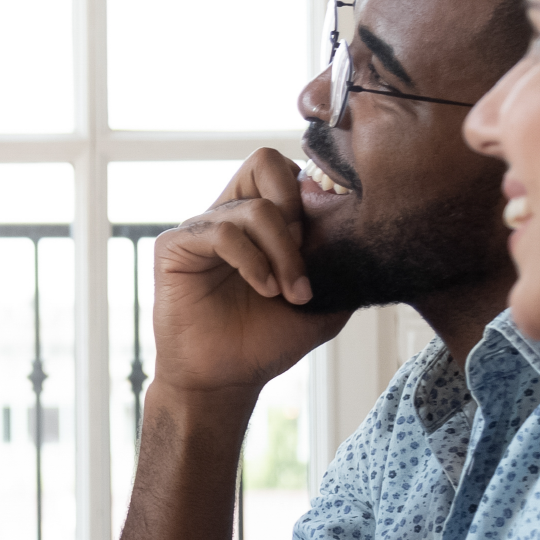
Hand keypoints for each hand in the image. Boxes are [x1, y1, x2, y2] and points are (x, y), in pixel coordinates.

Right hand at [148, 149, 353, 397]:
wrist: (227, 377)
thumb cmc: (269, 338)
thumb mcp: (326, 297)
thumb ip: (340, 258)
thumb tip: (365, 224)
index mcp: (259, 218)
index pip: (286, 169)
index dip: (313, 197)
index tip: (327, 244)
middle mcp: (228, 214)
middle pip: (266, 163)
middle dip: (298, 212)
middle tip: (307, 257)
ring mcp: (200, 227)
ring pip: (255, 208)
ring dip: (283, 253)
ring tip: (290, 292)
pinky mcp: (175, 245)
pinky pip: (222, 232)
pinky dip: (253, 262)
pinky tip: (264, 290)